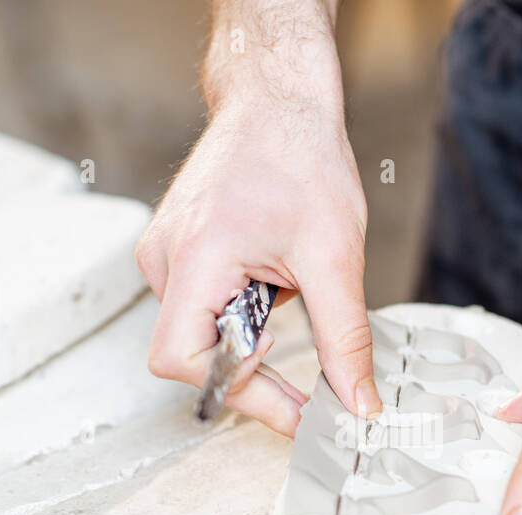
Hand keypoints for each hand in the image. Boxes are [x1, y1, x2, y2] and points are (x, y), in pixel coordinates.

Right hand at [136, 100, 380, 435]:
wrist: (277, 100)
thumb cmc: (300, 158)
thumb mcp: (336, 257)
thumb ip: (344, 339)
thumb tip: (357, 403)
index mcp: (195, 259)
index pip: (185, 362)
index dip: (240, 391)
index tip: (296, 408)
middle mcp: (165, 260)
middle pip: (191, 357)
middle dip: (251, 369)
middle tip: (304, 371)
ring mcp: (164, 254)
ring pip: (199, 335)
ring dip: (250, 334)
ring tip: (287, 286)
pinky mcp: (176, 251)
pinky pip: (201, 308)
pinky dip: (242, 312)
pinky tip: (271, 275)